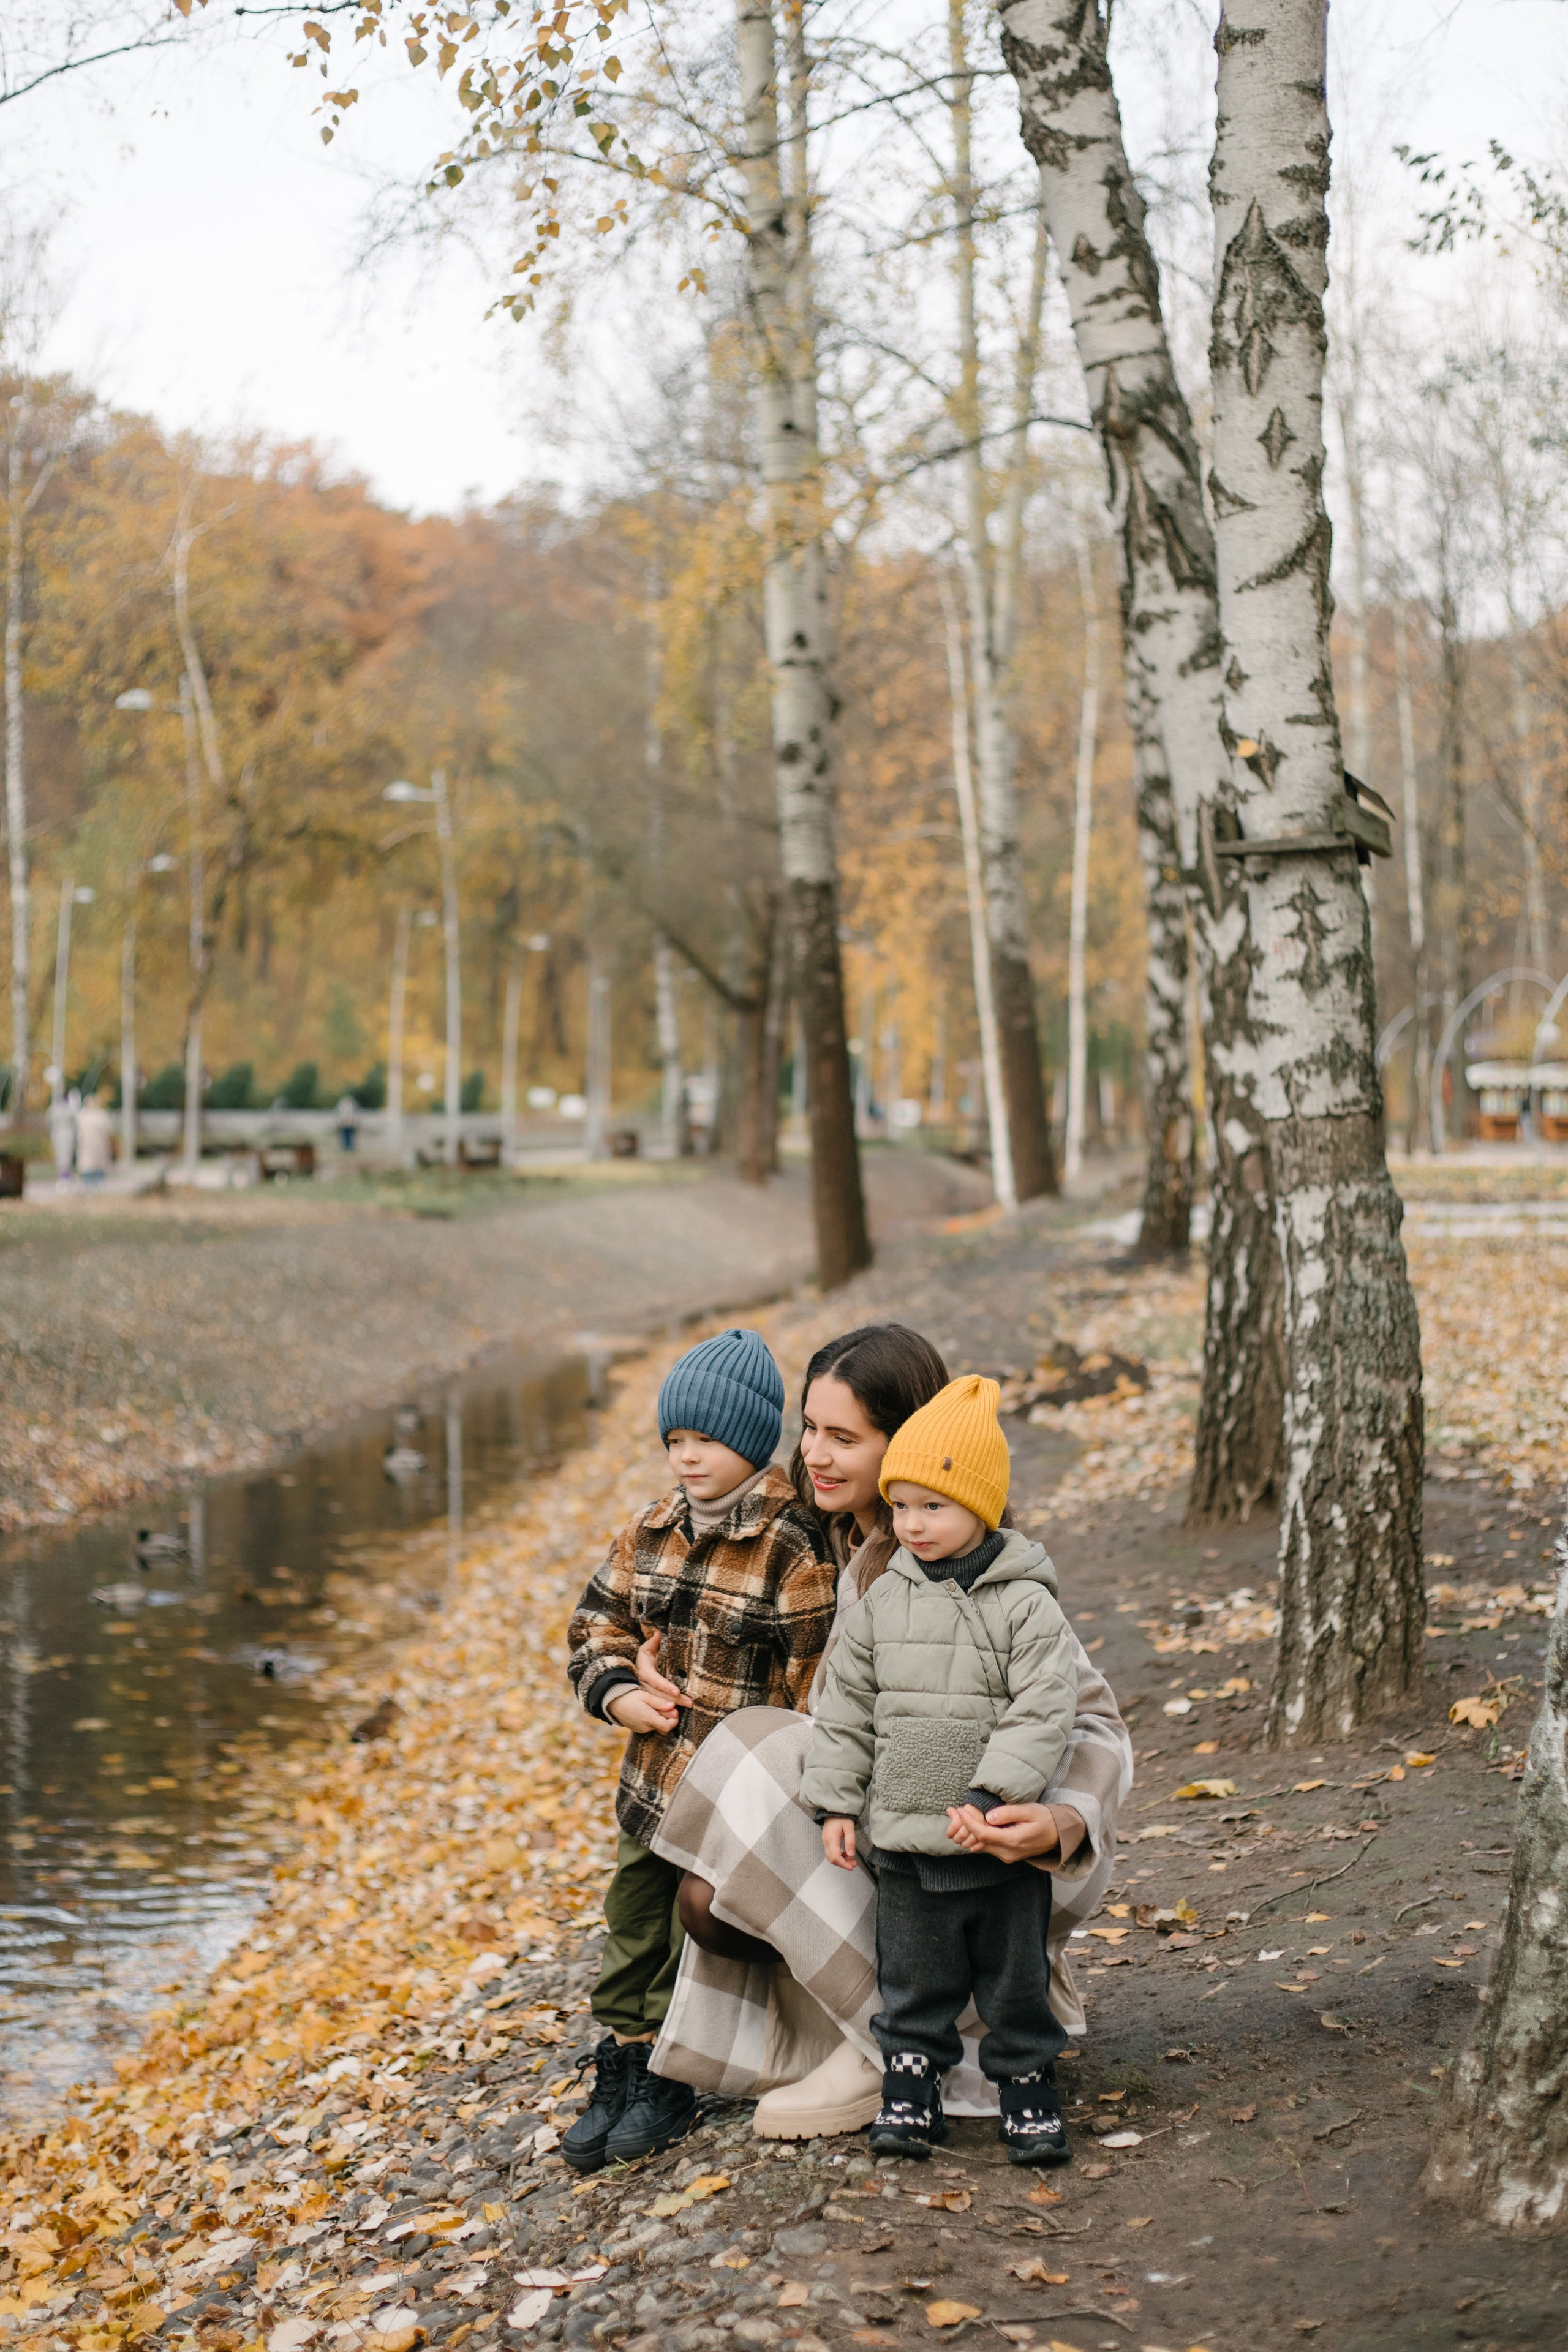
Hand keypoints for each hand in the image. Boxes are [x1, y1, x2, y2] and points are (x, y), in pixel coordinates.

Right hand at [606, 1685, 679, 1735]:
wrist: (612, 1702)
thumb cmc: (629, 1696)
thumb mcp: (645, 1696)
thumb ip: (660, 1702)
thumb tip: (673, 1706)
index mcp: (648, 1718)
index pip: (668, 1726)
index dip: (674, 1719)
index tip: (674, 1710)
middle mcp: (645, 1727)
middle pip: (664, 1727)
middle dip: (669, 1718)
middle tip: (667, 1706)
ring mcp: (641, 1730)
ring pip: (658, 1727)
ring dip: (661, 1719)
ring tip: (656, 1707)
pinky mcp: (638, 1729)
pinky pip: (650, 1727)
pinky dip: (653, 1720)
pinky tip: (649, 1710)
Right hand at [636, 1630, 690, 1709]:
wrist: (631, 1675)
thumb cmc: (642, 1661)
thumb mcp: (644, 1651)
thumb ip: (652, 1643)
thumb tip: (659, 1632)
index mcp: (645, 1673)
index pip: (656, 1681)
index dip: (666, 1686)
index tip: (676, 1691)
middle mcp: (644, 1686)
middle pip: (660, 1695)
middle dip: (675, 1700)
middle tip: (689, 1703)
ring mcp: (645, 1696)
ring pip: (659, 1704)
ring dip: (672, 1708)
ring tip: (687, 1708)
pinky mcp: (648, 1703)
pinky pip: (657, 1710)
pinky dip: (666, 1715)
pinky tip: (677, 1718)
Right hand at [821, 1816, 857, 1869]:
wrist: (833, 1808)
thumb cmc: (842, 1816)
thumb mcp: (849, 1827)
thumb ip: (850, 1841)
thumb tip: (851, 1855)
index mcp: (831, 1838)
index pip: (835, 1857)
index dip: (843, 1864)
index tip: (852, 1867)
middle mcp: (826, 1841)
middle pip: (832, 1859)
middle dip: (843, 1864)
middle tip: (854, 1864)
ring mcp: (825, 1841)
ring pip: (831, 1856)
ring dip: (841, 1860)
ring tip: (852, 1860)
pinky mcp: (827, 1840)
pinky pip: (831, 1852)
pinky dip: (838, 1855)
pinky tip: (846, 1854)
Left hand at [944, 1800, 1063, 1860]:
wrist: (1059, 1835)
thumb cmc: (1045, 1819)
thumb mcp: (1029, 1810)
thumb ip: (1009, 1813)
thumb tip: (988, 1816)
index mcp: (1014, 1841)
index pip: (984, 1834)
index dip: (969, 1822)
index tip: (960, 1809)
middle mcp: (1008, 1852)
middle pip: (978, 1841)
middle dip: (964, 1826)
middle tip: (953, 1811)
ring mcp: (1007, 1856)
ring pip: (981, 1845)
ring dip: (969, 1831)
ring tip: (958, 1815)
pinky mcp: (1007, 1855)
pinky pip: (987, 1846)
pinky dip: (978, 1835)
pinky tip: (972, 1823)